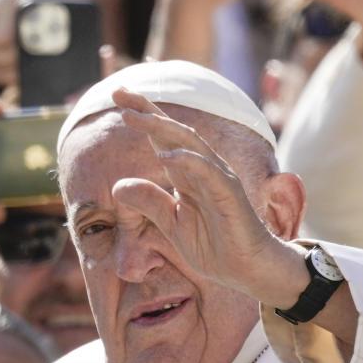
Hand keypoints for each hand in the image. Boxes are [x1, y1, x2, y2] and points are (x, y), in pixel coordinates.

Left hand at [109, 88, 280, 290]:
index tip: (116, 97)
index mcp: (187, 174)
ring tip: (132, 116)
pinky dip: (187, 161)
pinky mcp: (230, 193)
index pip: (161, 138)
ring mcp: (218, 178)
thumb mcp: (172, 225)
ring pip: (189, 143)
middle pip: (173, 130)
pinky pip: (207, 171)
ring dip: (160, 127)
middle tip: (117, 92)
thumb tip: (117, 185)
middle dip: (146, 110)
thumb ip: (149, 203)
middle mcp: (203, 168)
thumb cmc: (214, 246)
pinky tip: (164, 155)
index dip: (142, 116)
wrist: (246, 270)